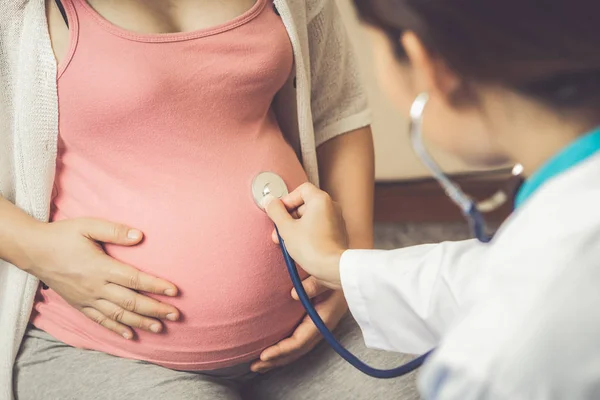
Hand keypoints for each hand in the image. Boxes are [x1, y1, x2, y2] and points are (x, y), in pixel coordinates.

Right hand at [26, 218, 179, 338]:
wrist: (33, 251)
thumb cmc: (63, 235)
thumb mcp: (88, 226)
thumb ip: (115, 231)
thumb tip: (140, 236)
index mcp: (101, 267)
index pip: (134, 279)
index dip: (156, 286)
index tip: (174, 291)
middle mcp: (96, 287)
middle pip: (130, 302)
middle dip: (155, 309)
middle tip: (176, 314)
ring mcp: (87, 299)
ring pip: (118, 315)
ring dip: (141, 322)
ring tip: (160, 328)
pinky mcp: (79, 305)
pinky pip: (100, 321)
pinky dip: (117, 329)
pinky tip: (131, 335)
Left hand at [251, 277, 347, 372]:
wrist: (350, 271)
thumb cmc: (338, 271)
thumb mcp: (328, 277)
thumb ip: (314, 284)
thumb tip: (294, 294)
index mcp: (323, 318)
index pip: (300, 341)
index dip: (282, 350)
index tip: (263, 355)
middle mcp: (321, 325)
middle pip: (297, 350)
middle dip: (276, 360)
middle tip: (255, 366)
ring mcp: (318, 324)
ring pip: (297, 347)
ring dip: (279, 357)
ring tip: (259, 365)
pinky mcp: (315, 320)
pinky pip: (298, 339)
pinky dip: (284, 347)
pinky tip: (273, 349)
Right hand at [264, 183, 348, 288]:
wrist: (333, 268)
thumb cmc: (312, 248)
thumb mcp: (286, 228)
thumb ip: (276, 212)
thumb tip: (269, 201)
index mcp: (321, 200)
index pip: (301, 190)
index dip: (287, 200)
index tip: (278, 213)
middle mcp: (332, 207)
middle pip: (305, 205)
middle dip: (288, 219)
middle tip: (279, 232)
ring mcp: (336, 221)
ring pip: (310, 219)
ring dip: (296, 229)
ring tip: (287, 243)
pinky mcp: (337, 235)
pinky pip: (318, 229)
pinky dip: (307, 235)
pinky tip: (299, 248)